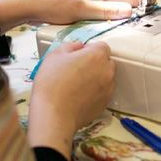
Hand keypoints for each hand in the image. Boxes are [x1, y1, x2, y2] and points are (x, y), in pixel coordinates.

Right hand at [27, 41, 114, 159]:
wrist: (54, 114)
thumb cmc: (52, 82)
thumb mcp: (55, 55)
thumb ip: (71, 46)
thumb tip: (79, 47)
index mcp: (97, 55)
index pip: (101, 46)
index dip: (88, 49)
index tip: (76, 56)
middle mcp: (107, 71)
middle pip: (105, 61)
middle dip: (94, 63)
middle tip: (76, 70)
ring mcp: (109, 88)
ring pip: (105, 77)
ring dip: (95, 77)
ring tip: (76, 85)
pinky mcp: (106, 103)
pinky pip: (102, 92)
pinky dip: (95, 91)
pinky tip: (79, 96)